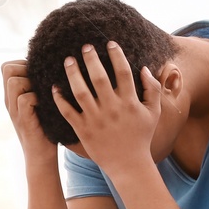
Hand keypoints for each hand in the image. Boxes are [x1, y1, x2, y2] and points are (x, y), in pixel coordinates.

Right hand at [3, 60, 58, 169]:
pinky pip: (24, 99)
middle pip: (7, 69)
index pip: (6, 66)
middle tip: (39, 82)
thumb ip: (37, 87)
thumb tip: (51, 67)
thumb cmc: (46, 128)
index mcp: (12, 95)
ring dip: (31, 83)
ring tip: (42, 94)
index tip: (36, 73)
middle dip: (25, 69)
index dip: (21, 63)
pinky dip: (37, 98)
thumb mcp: (39, 103)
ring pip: (14, 82)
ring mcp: (14, 110)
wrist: (41, 156)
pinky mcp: (23, 120)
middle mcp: (9, 100)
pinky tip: (45, 105)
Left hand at [49, 42, 159, 174]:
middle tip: (85, 46)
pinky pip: (68, 112)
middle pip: (99, 78)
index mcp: (130, 102)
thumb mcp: (153, 113)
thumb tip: (144, 68)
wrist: (129, 165)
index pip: (122, 72)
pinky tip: (55, 87)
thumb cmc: (141, 137)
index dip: (116, 55)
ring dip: (73, 74)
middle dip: (91, 59)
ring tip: (68, 60)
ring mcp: (96, 119)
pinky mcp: (83, 130)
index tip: (110, 43)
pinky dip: (59, 99)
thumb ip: (152, 89)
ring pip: (80, 92)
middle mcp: (112, 109)